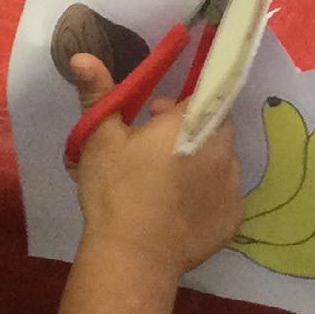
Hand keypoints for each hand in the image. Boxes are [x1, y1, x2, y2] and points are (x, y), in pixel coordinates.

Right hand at [68, 54, 242, 275]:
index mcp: (194, 123)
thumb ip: (98, 94)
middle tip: (153, 150)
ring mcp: (233, 187)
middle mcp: (223, 149)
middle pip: (214, 128)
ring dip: (198, 164)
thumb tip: (81, 57)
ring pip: (220, 163)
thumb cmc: (116, 190)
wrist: (132, 256)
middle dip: (188, 131)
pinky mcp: (233, 219)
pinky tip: (176, 211)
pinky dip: (205, 198)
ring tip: (163, 185)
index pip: (203, 94)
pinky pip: (222, 197)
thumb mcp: (100, 138)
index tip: (156, 115)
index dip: (179, 104)